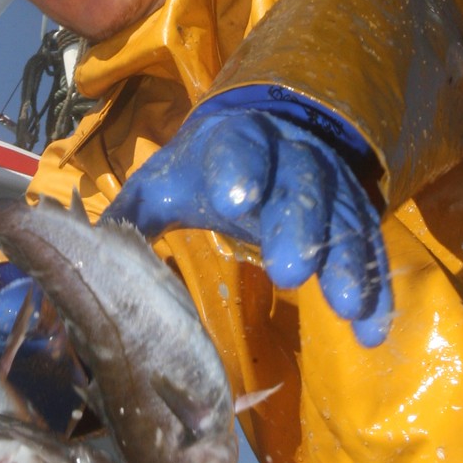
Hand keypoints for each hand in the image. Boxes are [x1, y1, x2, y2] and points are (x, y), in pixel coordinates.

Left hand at [103, 108, 391, 346]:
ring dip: (347, 263)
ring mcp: (329, 186)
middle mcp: (290, 159)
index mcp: (234, 144)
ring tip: (347, 308)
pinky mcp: (354, 215)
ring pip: (343, 220)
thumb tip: (86, 256)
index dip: (239, 170)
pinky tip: (372, 331)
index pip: (238, 150)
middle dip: (298, 227)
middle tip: (291, 270)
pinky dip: (376, 290)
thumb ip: (133, 215)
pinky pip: (370, 249)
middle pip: (299, 188)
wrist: (271, 131)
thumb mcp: (165, 182)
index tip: (236, 198)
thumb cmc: (207, 170)